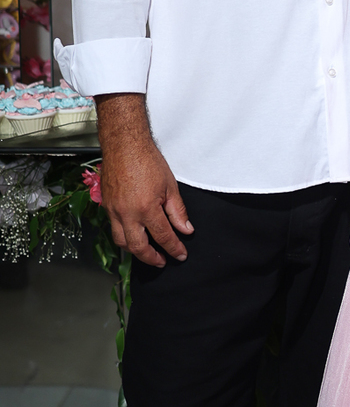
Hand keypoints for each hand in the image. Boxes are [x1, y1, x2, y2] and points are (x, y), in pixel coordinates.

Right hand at [96, 94, 191, 266]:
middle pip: (138, 247)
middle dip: (152, 258)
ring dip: (135, 251)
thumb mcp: (170, 186)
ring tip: (148, 252)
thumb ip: (178, 211)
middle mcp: (127, 213)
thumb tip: (185, 229)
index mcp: (146, 208)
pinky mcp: (106, 206)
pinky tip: (133, 236)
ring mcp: (113, 211)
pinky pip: (114, 229)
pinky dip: (124, 237)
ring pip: (121, 242)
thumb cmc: (147, 161)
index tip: (180, 255)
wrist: (124, 145)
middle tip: (163, 261)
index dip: (174, 249)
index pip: (163, 236)